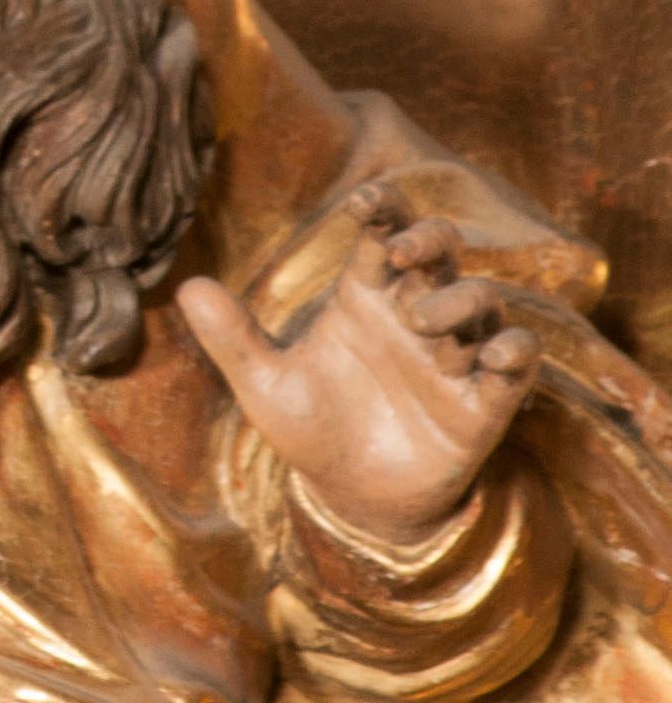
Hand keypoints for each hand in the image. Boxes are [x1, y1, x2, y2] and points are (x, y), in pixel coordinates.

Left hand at [179, 181, 542, 545]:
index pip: (383, 231)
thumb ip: (232, 338)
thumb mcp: (265, 387)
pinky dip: (514, 350)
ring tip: (424, 326)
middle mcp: (415, 314)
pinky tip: (490, 355)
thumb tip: (185, 287)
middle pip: (441, 250)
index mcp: (365, 297)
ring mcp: (454, 355)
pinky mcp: (486, 402)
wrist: (352, 500)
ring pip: (481, 300)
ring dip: (459, 301)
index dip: (382, 207)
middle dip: (428, 238)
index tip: (362, 203)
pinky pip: (518, 361)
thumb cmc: (311, 429)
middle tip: (399, 252)